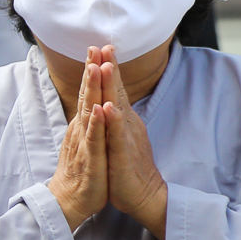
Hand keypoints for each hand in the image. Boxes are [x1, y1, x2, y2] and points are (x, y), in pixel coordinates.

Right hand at [48, 52, 109, 229]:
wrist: (69, 201)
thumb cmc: (81, 172)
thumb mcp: (87, 142)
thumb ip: (89, 122)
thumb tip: (91, 104)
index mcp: (83, 125)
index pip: (88, 93)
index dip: (93, 71)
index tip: (98, 49)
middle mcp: (81, 130)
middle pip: (85, 96)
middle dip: (91, 71)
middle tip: (94, 48)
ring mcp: (84, 143)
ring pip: (88, 112)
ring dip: (91, 90)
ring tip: (95, 68)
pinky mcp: (89, 159)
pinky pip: (93, 139)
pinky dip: (96, 124)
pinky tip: (99, 110)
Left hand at [98, 48, 168, 237]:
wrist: (142, 194)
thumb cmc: (126, 166)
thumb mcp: (117, 136)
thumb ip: (113, 118)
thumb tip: (108, 99)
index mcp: (122, 120)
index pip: (112, 90)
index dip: (105, 69)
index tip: (98, 46)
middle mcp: (125, 124)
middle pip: (116, 91)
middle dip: (108, 68)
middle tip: (102, 45)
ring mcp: (125, 138)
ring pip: (116, 108)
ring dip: (111, 87)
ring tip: (105, 66)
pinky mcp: (122, 155)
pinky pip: (116, 136)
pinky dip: (112, 121)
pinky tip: (108, 108)